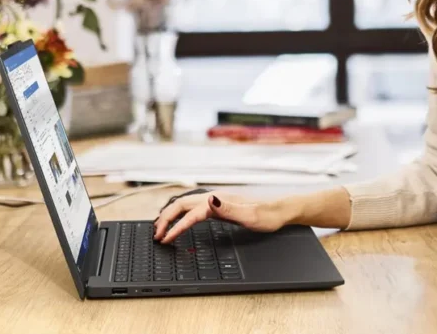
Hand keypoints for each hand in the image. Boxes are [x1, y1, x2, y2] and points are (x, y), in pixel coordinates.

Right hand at [153, 190, 291, 243]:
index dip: (175, 226)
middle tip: (155, 235)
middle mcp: (214, 198)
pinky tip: (180, 221)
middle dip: (165, 219)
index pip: (189, 213)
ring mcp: (216, 201)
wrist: (280, 211)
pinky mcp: (219, 206)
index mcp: (218, 200)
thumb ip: (229, 208)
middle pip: (181, 205)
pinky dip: (181, 215)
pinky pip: (193, 209)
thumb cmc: (267, 215)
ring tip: (160, 227)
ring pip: (185, 205)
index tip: (164, 239)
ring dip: (170, 215)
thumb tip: (209, 200)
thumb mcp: (250, 216)